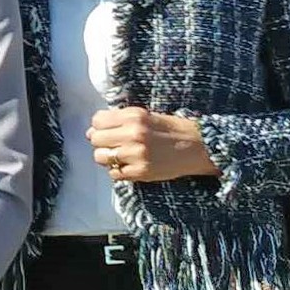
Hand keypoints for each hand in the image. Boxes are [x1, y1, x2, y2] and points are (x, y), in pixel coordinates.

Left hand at [88, 106, 217, 181]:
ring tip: (120, 156)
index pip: (97, 121)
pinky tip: (129, 166)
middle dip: (101, 142)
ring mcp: (136, 154)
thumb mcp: (145, 115)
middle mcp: (133, 134)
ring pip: (101, 157)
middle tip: (114, 145)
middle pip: (95, 139)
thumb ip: (119, 120)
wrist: (199, 147)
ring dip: (107, 157)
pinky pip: (114, 174)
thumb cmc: (171, 129)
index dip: (100, 126)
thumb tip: (91, 131)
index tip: (107, 130)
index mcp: (133, 116)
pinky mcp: (141, 172)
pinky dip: (118, 171)